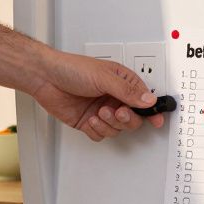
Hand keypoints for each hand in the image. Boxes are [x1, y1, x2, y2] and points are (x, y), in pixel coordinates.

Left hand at [30, 51, 165, 140]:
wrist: (45, 78)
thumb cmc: (71, 69)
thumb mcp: (103, 77)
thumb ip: (127, 91)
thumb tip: (148, 100)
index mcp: (121, 82)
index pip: (144, 99)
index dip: (152, 110)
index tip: (158, 120)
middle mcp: (113, 97)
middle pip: (133, 118)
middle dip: (127, 119)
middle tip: (118, 112)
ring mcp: (101, 110)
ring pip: (117, 129)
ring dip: (110, 124)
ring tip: (99, 112)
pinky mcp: (89, 122)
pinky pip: (101, 135)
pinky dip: (97, 130)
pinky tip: (90, 120)